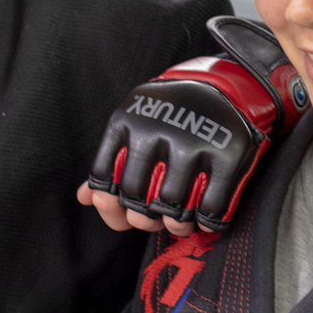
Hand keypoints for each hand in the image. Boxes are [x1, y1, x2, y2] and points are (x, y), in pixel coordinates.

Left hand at [88, 17, 307, 231]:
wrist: (224, 87)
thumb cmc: (170, 115)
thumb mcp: (134, 126)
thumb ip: (110, 162)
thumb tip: (85, 198)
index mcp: (126, 122)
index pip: (104, 182)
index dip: (113, 205)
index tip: (129, 206)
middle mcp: (156, 132)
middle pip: (136, 201)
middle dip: (144, 218)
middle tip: (155, 216)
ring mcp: (193, 144)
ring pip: (172, 210)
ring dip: (176, 225)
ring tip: (180, 220)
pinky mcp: (227, 156)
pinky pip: (210, 209)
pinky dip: (205, 222)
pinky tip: (204, 216)